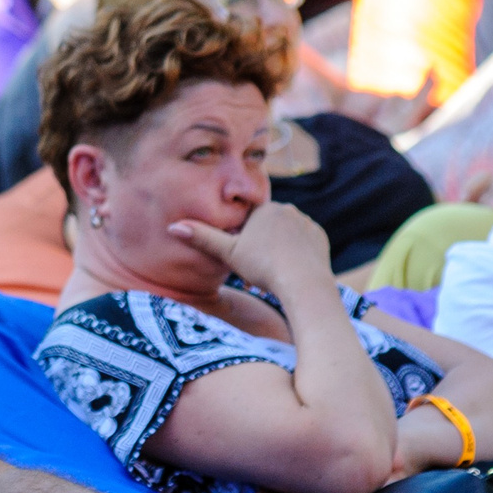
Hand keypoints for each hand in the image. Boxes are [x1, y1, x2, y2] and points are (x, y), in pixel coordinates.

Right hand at [170, 200, 333, 296]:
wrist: (304, 284)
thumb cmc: (263, 267)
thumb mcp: (228, 253)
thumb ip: (202, 237)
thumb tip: (172, 226)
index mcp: (265, 208)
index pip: (248, 218)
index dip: (242, 235)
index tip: (243, 253)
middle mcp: (288, 209)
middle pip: (267, 224)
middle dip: (261, 240)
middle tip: (256, 264)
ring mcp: (307, 223)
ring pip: (286, 233)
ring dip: (279, 245)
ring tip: (273, 268)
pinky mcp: (320, 238)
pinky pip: (304, 242)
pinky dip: (297, 252)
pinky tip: (291, 267)